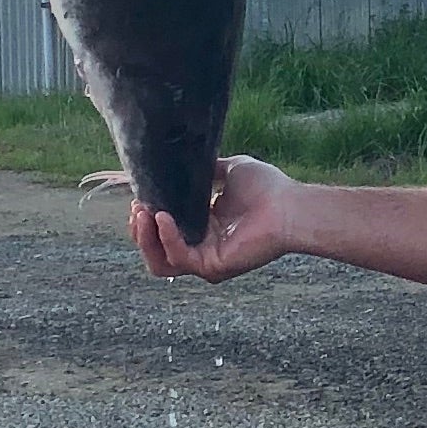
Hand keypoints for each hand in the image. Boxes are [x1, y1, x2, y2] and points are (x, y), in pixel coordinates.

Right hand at [131, 156, 299, 281]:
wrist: (290, 205)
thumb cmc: (267, 189)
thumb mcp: (228, 171)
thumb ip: (204, 170)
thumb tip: (182, 160)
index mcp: (203, 229)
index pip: (162, 234)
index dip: (146, 220)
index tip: (138, 199)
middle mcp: (202, 248)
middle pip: (156, 253)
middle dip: (139, 232)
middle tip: (136, 208)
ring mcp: (206, 261)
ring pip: (161, 263)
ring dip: (146, 239)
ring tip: (143, 214)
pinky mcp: (213, 267)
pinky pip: (180, 258)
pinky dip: (166, 238)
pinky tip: (163, 217)